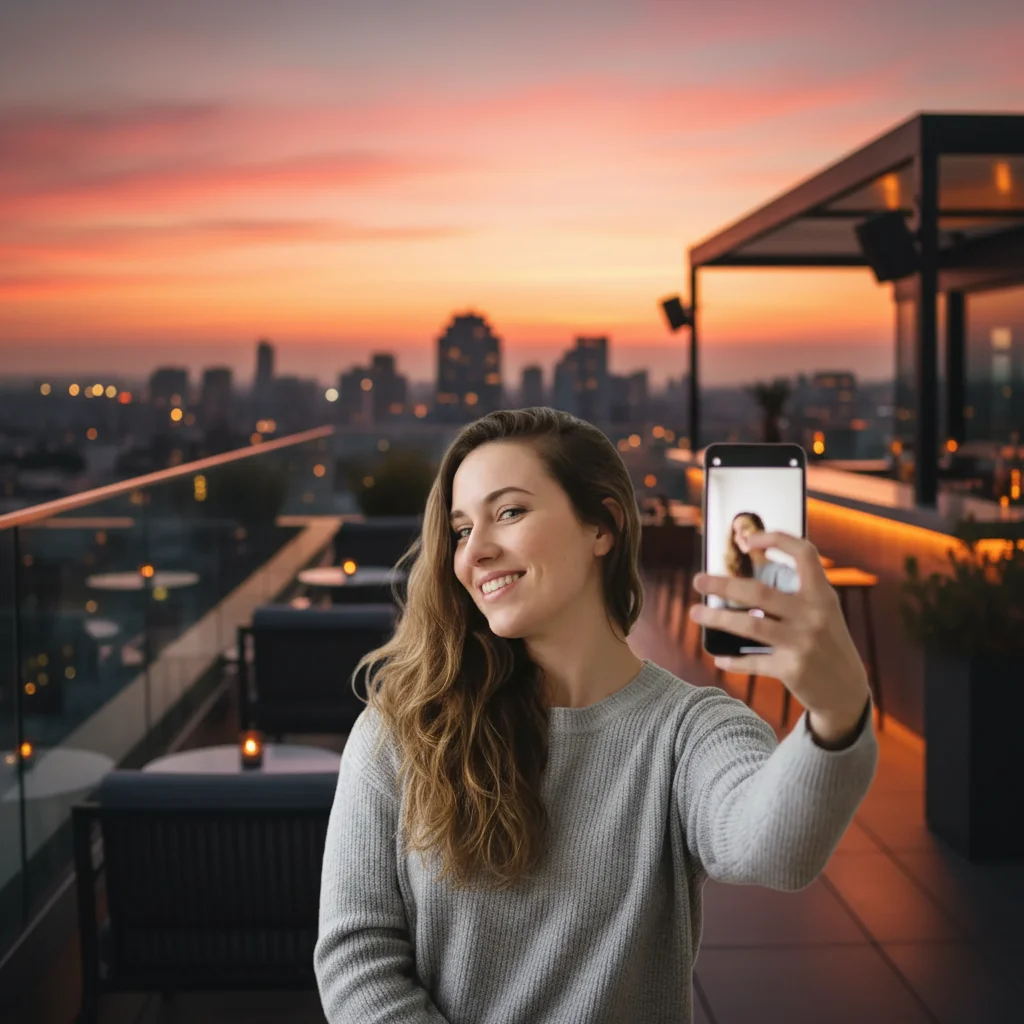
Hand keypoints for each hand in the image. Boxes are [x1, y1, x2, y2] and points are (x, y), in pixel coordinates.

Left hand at [690, 531, 870, 735]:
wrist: (848, 692)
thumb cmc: (828, 644)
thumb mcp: (824, 613)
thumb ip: (796, 595)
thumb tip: (746, 581)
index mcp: (822, 595)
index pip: (805, 554)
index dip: (777, 539)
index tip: (749, 539)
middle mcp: (814, 615)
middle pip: (759, 592)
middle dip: (723, 584)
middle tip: (698, 581)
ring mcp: (802, 642)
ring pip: (749, 625)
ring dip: (717, 617)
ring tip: (695, 613)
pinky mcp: (792, 669)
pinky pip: (752, 662)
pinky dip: (732, 660)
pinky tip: (719, 658)